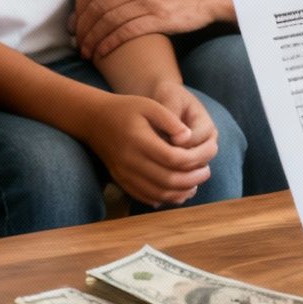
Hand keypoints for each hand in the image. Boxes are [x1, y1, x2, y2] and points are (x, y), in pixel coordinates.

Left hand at [73, 0, 225, 59]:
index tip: (75, 23)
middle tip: (76, 41)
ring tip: (86, 51)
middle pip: (98, 7)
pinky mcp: (160, 19)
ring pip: (110, 21)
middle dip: (82, 27)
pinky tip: (103, 52)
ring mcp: (149, 1)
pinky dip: (110, 43)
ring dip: (93, 38)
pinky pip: (127, 32)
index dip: (79, 9)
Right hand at [79, 92, 217, 206]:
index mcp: (140, 140)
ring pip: (158, 193)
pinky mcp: (121, 181)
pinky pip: (145, 197)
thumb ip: (170, 120)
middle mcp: (131, 161)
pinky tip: (177, 191)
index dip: (195, 160)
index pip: (173, 158)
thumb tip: (188, 138)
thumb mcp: (149, 105)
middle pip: (168, 180)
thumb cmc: (125, 109)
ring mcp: (124, 174)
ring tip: (195, 183)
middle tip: (206, 172)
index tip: (209, 155)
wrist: (93, 120)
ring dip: (181, 192)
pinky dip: (164, 198)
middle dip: (192, 179)